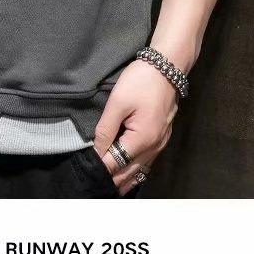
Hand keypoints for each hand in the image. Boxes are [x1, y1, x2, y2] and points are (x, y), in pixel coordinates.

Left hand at [93, 59, 178, 195]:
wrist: (168, 66)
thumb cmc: (141, 81)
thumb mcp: (118, 102)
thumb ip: (106, 129)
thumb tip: (96, 152)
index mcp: (142, 139)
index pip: (116, 163)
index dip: (100, 169)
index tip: (85, 174)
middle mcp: (154, 146)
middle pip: (130, 172)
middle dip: (113, 180)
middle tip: (93, 187)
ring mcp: (161, 142)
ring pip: (141, 170)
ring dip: (125, 179)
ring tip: (108, 186)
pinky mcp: (163, 136)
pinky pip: (148, 161)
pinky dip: (136, 169)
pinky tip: (128, 173)